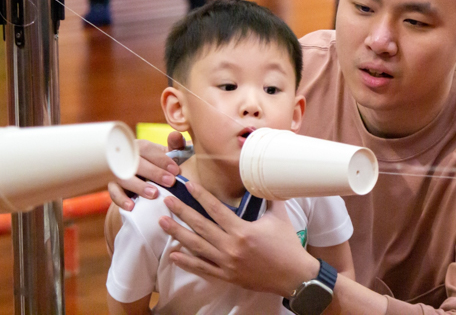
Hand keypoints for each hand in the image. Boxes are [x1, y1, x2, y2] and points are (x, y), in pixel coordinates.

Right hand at [108, 131, 182, 210]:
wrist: (139, 175)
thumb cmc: (156, 162)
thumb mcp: (165, 153)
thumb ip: (174, 146)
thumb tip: (176, 134)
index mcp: (139, 146)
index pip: (147, 149)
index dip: (161, 159)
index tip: (176, 170)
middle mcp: (126, 157)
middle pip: (136, 163)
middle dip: (154, 172)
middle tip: (170, 182)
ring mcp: (118, 172)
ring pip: (124, 178)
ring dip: (139, 186)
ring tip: (154, 194)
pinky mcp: (113, 186)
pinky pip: (113, 192)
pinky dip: (121, 199)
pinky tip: (131, 206)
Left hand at [158, 181, 318, 296]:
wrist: (293, 275)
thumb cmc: (287, 245)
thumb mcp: (279, 217)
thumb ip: (268, 198)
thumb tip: (264, 179)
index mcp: (242, 230)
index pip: (216, 209)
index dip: (200, 196)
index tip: (188, 185)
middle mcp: (231, 246)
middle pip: (200, 226)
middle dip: (182, 212)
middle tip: (167, 201)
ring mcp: (227, 263)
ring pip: (196, 247)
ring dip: (178, 234)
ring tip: (162, 222)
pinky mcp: (227, 276)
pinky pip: (203, 268)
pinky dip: (187, 262)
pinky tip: (173, 255)